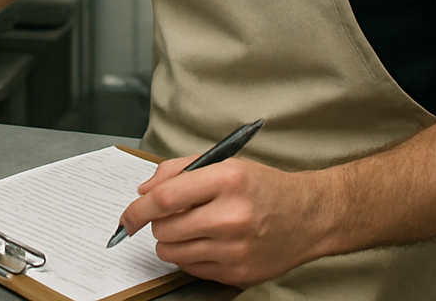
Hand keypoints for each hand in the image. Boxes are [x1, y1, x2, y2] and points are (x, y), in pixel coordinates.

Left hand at [118, 155, 334, 287]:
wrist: (309, 217)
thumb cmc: (264, 187)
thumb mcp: (225, 163)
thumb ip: (179, 171)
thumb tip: (144, 192)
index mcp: (227, 180)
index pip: (165, 198)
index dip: (137, 209)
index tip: (126, 216)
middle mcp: (231, 216)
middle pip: (165, 228)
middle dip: (158, 223)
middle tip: (173, 216)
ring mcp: (235, 249)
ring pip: (172, 252)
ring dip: (171, 241)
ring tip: (191, 229)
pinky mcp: (237, 272)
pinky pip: (191, 269)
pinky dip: (190, 256)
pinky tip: (208, 243)